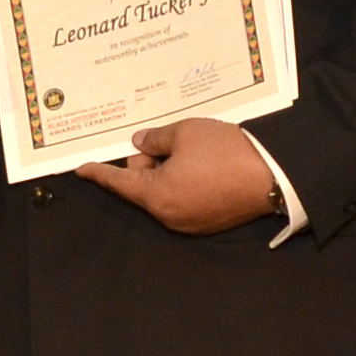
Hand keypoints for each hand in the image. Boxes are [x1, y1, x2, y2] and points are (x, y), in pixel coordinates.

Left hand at [75, 118, 283, 234]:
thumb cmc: (226, 151)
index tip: (80, 169)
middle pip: (143, 187)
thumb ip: (156, 139)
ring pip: (164, 193)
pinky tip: (202, 164)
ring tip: (189, 149)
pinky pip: (184, 200)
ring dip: (167, 171)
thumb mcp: (186, 133)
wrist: (274, 174)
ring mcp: (191, 223)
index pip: (120, 183)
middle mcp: (170, 217)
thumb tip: (141, 144)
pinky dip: (184, 183)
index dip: (99, 173)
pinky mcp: (210, 222)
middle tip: (163, 140)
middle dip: (146, 163)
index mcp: (158, 197)